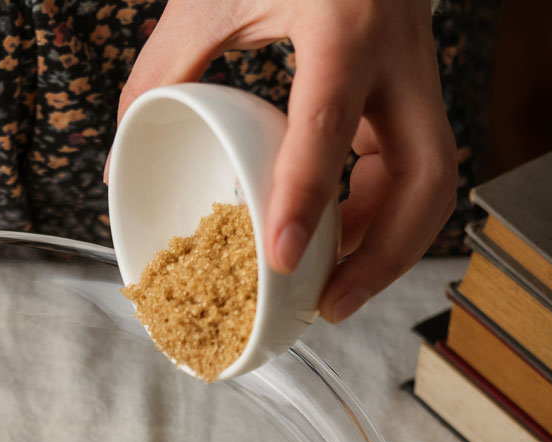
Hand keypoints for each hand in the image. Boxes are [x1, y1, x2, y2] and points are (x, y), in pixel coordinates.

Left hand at [117, 0, 456, 321]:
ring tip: (333, 292)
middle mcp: (397, 51)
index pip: (330, 122)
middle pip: (427, 173)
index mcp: (343, 24)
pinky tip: (337, 243)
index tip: (282, 256)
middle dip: (385, 253)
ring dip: (389, 245)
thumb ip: (161, 70)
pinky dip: (378, 213)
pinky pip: (411, 165)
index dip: (307, 196)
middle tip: (331, 304)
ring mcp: (416, 72)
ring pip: (434, 178)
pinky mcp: (409, 89)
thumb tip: (117, 158)